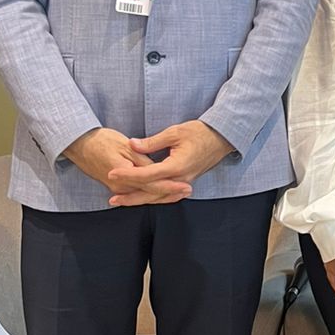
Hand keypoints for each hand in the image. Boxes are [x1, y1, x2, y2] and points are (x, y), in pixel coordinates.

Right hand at [63, 127, 191, 204]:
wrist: (80, 145)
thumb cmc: (101, 141)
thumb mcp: (124, 145)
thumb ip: (141, 157)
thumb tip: (157, 167)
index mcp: (124, 175)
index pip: (151, 184)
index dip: (170, 186)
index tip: (185, 185)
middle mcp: (121, 186)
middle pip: (149, 194)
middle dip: (170, 194)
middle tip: (188, 191)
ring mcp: (118, 189)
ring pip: (144, 196)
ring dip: (162, 196)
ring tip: (180, 193)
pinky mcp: (117, 187)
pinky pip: (137, 193)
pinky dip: (151, 194)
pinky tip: (162, 192)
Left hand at [106, 120, 231, 206]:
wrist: (222, 138)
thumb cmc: (200, 132)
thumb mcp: (175, 132)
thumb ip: (152, 142)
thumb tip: (132, 145)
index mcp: (176, 166)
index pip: (147, 175)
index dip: (128, 175)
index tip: (112, 172)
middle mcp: (180, 179)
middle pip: (151, 193)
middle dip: (130, 196)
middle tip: (112, 199)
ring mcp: (184, 182)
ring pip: (159, 197)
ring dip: (140, 200)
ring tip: (122, 201)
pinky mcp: (186, 182)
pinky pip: (167, 195)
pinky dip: (153, 198)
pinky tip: (143, 198)